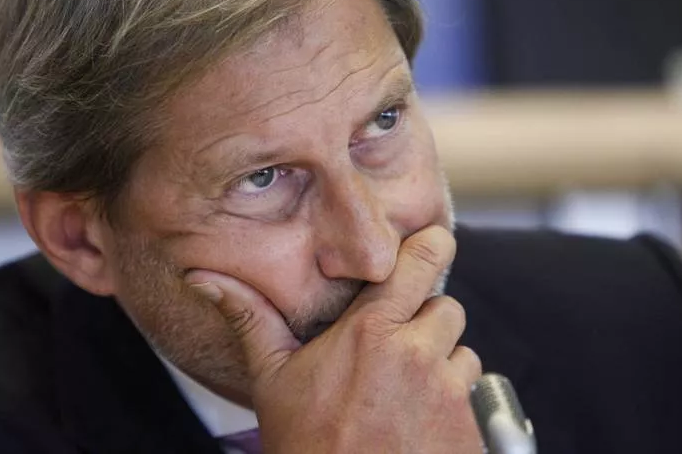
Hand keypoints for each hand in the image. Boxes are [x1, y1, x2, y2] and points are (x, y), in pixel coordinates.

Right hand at [187, 226, 482, 453]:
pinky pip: (474, 395)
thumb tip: (206, 278)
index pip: (423, 260)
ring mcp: (448, 393)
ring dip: (442, 364)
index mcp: (370, 332)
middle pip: (447, 307)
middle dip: (426, 321)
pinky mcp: (470, 428)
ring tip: (405, 392)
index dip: (430, 247)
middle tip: (395, 349)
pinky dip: (453, 402)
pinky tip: (417, 423)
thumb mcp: (272, 380)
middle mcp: (416, 354)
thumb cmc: (306, 446)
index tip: (428, 247)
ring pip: (463, 353)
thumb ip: (251, 319)